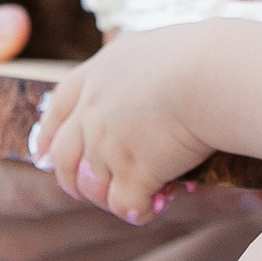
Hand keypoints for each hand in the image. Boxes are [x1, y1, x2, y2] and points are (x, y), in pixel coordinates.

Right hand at [0, 7, 251, 260]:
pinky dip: (196, 214)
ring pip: (151, 233)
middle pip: (130, 210)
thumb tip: (11, 21)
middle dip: (197, 182)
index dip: (134, 164)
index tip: (194, 136)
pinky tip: (251, 184)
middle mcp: (35, 242)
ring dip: (212, 203)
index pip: (67, 184)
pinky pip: (151, 241)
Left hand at [30, 23, 216, 223]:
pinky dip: (138, 211)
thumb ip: (143, 71)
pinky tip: (155, 207)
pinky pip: (123, 205)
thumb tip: (161, 84)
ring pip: (90, 187)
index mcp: (99, 73)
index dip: (49, 135)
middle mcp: (94, 109)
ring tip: (139, 198)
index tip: (45, 155)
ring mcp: (108, 142)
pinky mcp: (131, 171)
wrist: (216, 74)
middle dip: (74, 180)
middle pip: (64, 156)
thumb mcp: (159, 49)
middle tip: (91, 191)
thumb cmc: (206, 57)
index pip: (59, 107)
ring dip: (111, 197)